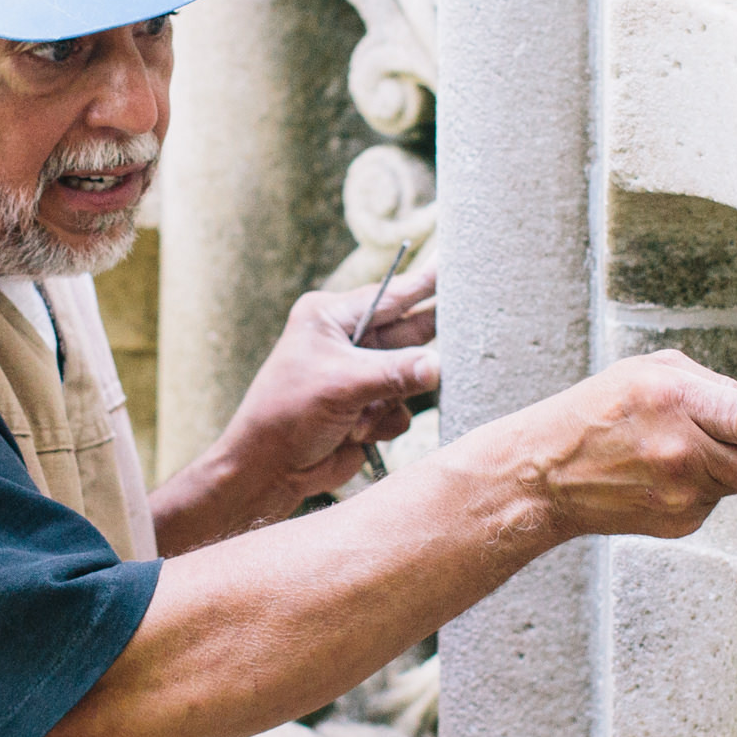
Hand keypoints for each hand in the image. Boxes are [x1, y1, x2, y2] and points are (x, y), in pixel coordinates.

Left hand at [150, 269, 442, 547]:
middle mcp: (347, 342)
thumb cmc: (287, 414)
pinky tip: (357, 434)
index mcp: (330, 318)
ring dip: (390, 401)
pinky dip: (384, 423)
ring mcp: (360, 376)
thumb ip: (395, 373)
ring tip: (360, 417)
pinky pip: (401, 410)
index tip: (454, 265)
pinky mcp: (368, 408)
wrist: (268, 471)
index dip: (424, 283)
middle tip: (468, 327)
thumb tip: (438, 367)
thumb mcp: (341, 385)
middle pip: (406, 333)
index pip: (389, 295)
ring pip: (410, 378)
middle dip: (421, 347)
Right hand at [465, 350, 736, 541]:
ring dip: (725, 468)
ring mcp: (682, 493)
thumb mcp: (651, 372)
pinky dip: (700, 489)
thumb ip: (714, 386)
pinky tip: (658, 479)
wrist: (545, 475)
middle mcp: (684, 448)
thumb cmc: (598, 413)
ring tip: (672, 454)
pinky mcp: (680, 523)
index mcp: (678, 398)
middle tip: (731, 442)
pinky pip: (717, 503)